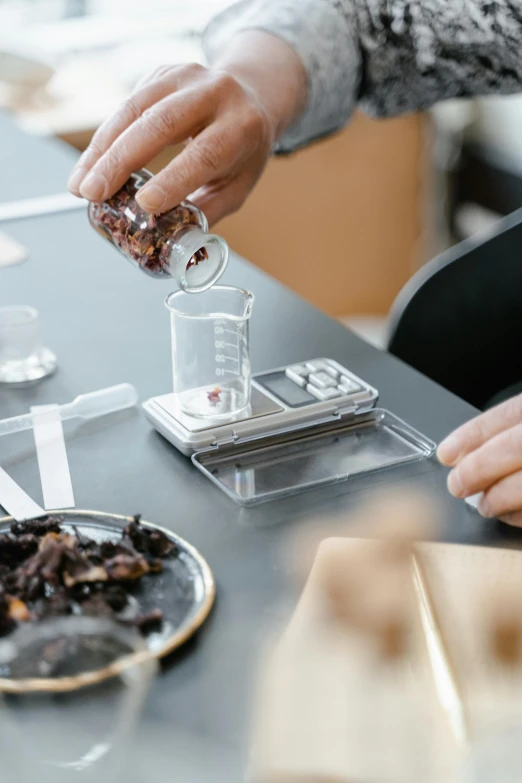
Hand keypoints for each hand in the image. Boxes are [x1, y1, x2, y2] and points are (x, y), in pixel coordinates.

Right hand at [68, 33, 306, 225]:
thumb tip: (170, 242)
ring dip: (101, 150)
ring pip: (134, 110)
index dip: (173, 179)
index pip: (204, 153)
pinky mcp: (160, 74)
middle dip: (120, 161)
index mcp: (240, 126)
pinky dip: (103, 139)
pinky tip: (88, 165)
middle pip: (160, 124)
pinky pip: (125, 106)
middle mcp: (213, 93)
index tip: (145, 204)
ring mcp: (183, 78)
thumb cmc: (242, 149)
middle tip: (93, 194)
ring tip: (80, 185)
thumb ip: (207, 210)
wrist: (250, 94)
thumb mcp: (239, 184)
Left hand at [438, 394, 521, 525]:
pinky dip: (521, 513)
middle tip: (456, 486)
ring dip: (501, 496)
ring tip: (485, 506)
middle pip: (517, 446)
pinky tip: (509, 515)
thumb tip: (467, 457)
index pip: (509, 413)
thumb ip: (510, 435)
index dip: (473, 434)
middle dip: (480, 467)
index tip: (446, 453)